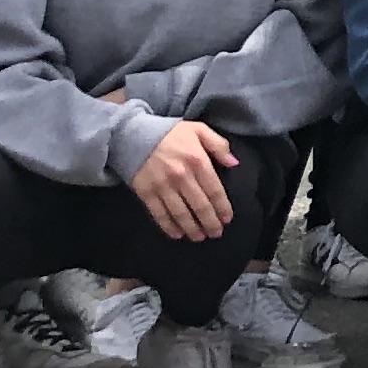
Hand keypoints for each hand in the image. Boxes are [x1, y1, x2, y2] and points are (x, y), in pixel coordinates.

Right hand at [129, 119, 238, 243]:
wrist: (133, 134)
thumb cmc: (170, 133)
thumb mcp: (198, 130)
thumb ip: (219, 145)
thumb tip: (234, 163)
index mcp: (197, 160)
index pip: (214, 190)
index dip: (222, 207)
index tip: (227, 219)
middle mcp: (181, 176)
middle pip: (200, 205)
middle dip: (210, 222)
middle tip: (216, 233)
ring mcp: (162, 186)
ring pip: (181, 213)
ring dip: (192, 228)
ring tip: (199, 237)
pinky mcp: (146, 193)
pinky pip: (159, 214)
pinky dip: (169, 226)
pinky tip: (177, 234)